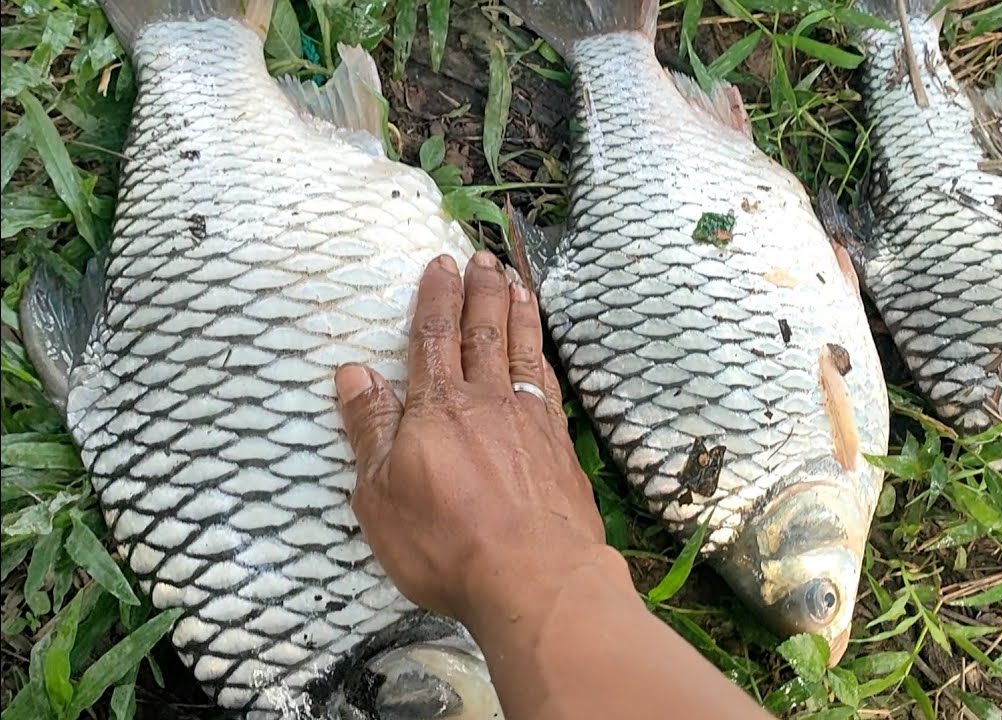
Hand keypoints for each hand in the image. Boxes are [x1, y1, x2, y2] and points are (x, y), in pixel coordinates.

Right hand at [332, 250, 622, 624]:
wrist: (537, 577)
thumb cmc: (448, 544)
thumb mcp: (380, 494)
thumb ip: (369, 429)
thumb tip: (353, 373)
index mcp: (438, 407)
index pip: (435, 336)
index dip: (436, 296)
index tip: (441, 263)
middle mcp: (489, 401)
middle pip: (485, 331)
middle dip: (482, 290)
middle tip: (484, 258)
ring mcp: (531, 422)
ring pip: (524, 351)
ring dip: (519, 313)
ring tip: (518, 284)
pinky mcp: (561, 448)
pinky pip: (550, 386)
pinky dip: (544, 359)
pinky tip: (543, 355)